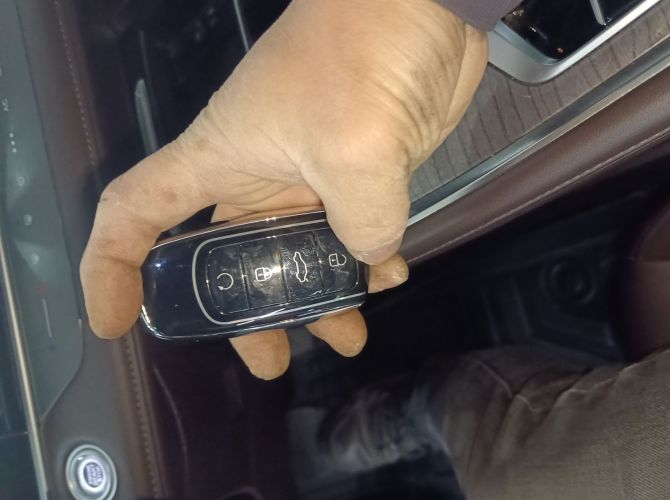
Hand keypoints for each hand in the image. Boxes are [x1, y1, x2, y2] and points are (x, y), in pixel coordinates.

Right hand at [79, 0, 487, 378]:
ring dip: (317, 297)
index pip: (136, 213)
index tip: (118, 322)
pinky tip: (389, 277)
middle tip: (272, 360)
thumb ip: (360, 225)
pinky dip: (367, 261)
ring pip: (297, 255)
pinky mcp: (357, 172)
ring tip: (345, 336)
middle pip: (226, 259)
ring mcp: (308, 175)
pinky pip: (351, 233)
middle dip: (246, 313)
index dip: (113, 269)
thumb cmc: (362, 56)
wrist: (423, 5)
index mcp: (220, 160)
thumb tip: (375, 261)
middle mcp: (254, 175)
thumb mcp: (353, 151)